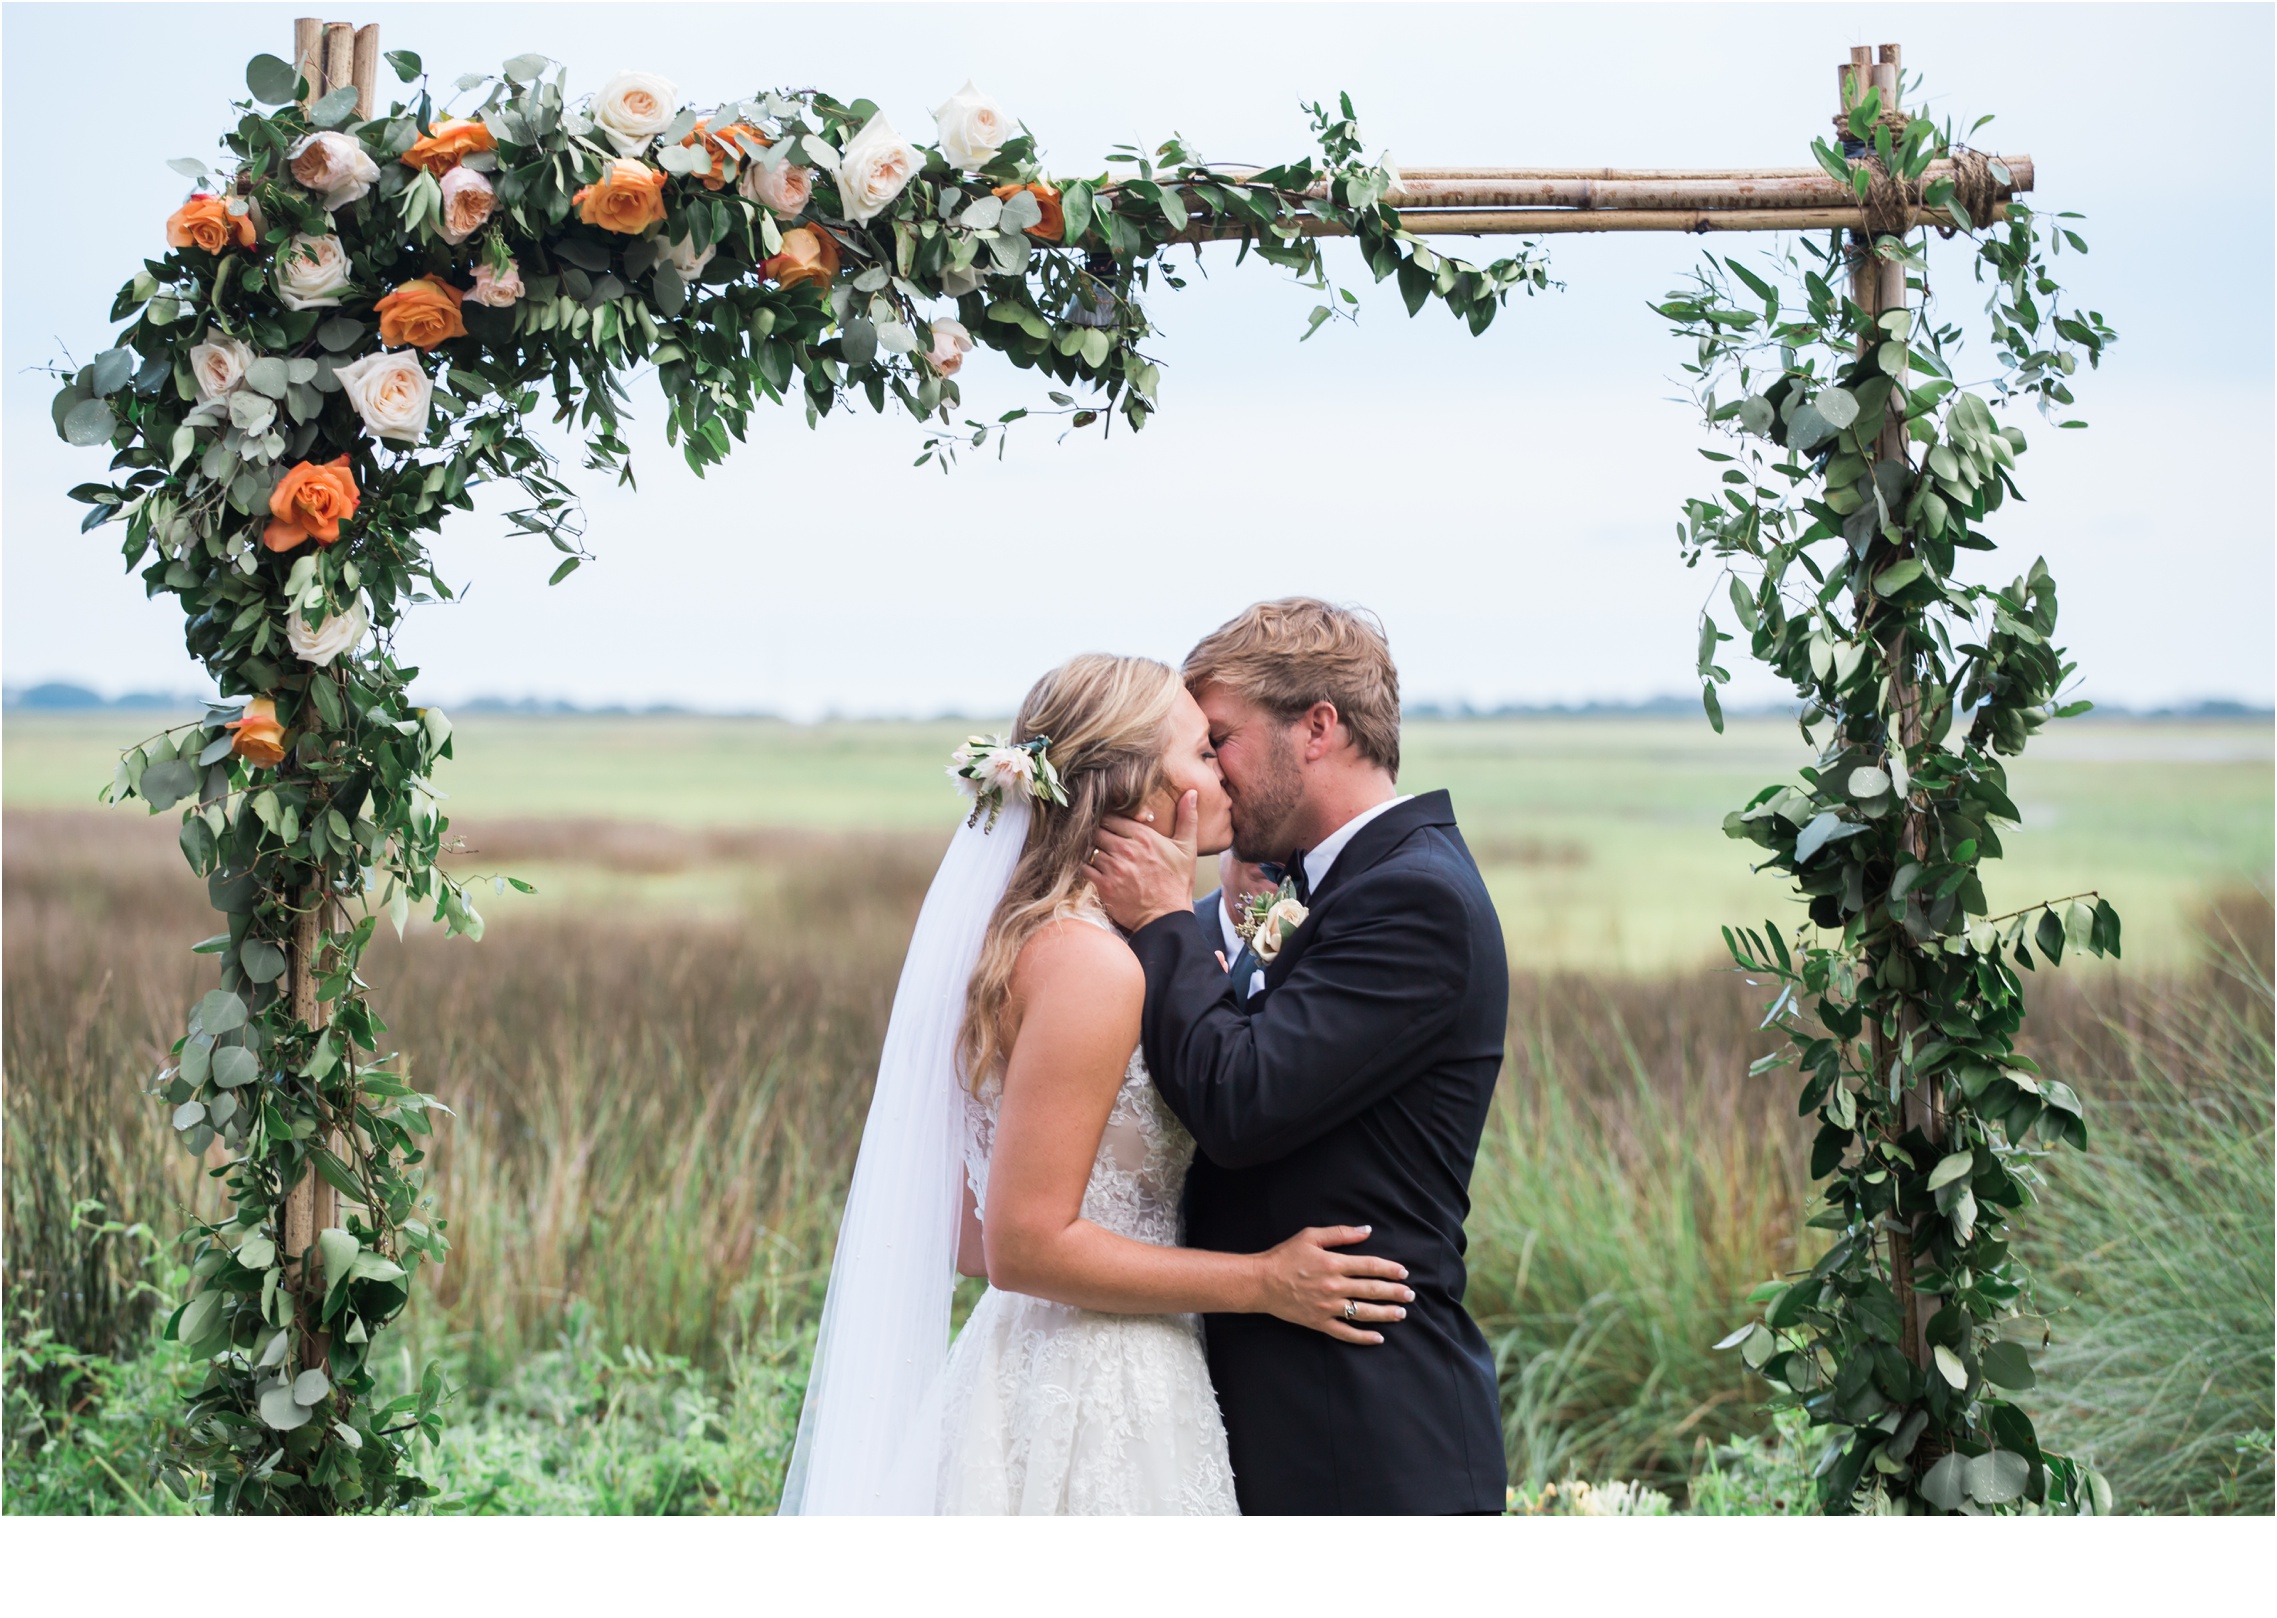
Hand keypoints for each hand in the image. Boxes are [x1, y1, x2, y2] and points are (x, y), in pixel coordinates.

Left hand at [1089, 789, 1198, 932]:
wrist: (1166, 917)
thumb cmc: (1177, 882)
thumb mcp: (1186, 849)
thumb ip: (1186, 818)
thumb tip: (1191, 793)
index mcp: (1144, 836)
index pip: (1112, 817)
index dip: (1109, 820)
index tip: (1110, 826)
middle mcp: (1126, 850)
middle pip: (1097, 831)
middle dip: (1099, 834)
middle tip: (1102, 841)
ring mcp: (1113, 868)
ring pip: (1090, 850)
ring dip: (1093, 852)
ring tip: (1101, 858)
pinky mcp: (1103, 886)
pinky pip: (1084, 869)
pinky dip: (1086, 868)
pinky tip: (1095, 871)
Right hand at [1253, 1225, 1411, 1345]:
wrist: (1261, 1282)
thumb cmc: (1285, 1256)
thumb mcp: (1311, 1236)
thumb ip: (1341, 1233)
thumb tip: (1367, 1230)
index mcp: (1333, 1263)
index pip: (1370, 1266)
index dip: (1390, 1269)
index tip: (1404, 1272)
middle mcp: (1334, 1286)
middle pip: (1371, 1290)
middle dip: (1394, 1292)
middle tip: (1410, 1295)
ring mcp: (1328, 1307)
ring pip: (1363, 1312)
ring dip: (1385, 1314)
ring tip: (1401, 1314)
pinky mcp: (1319, 1322)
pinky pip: (1345, 1332)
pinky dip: (1363, 1337)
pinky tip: (1378, 1338)